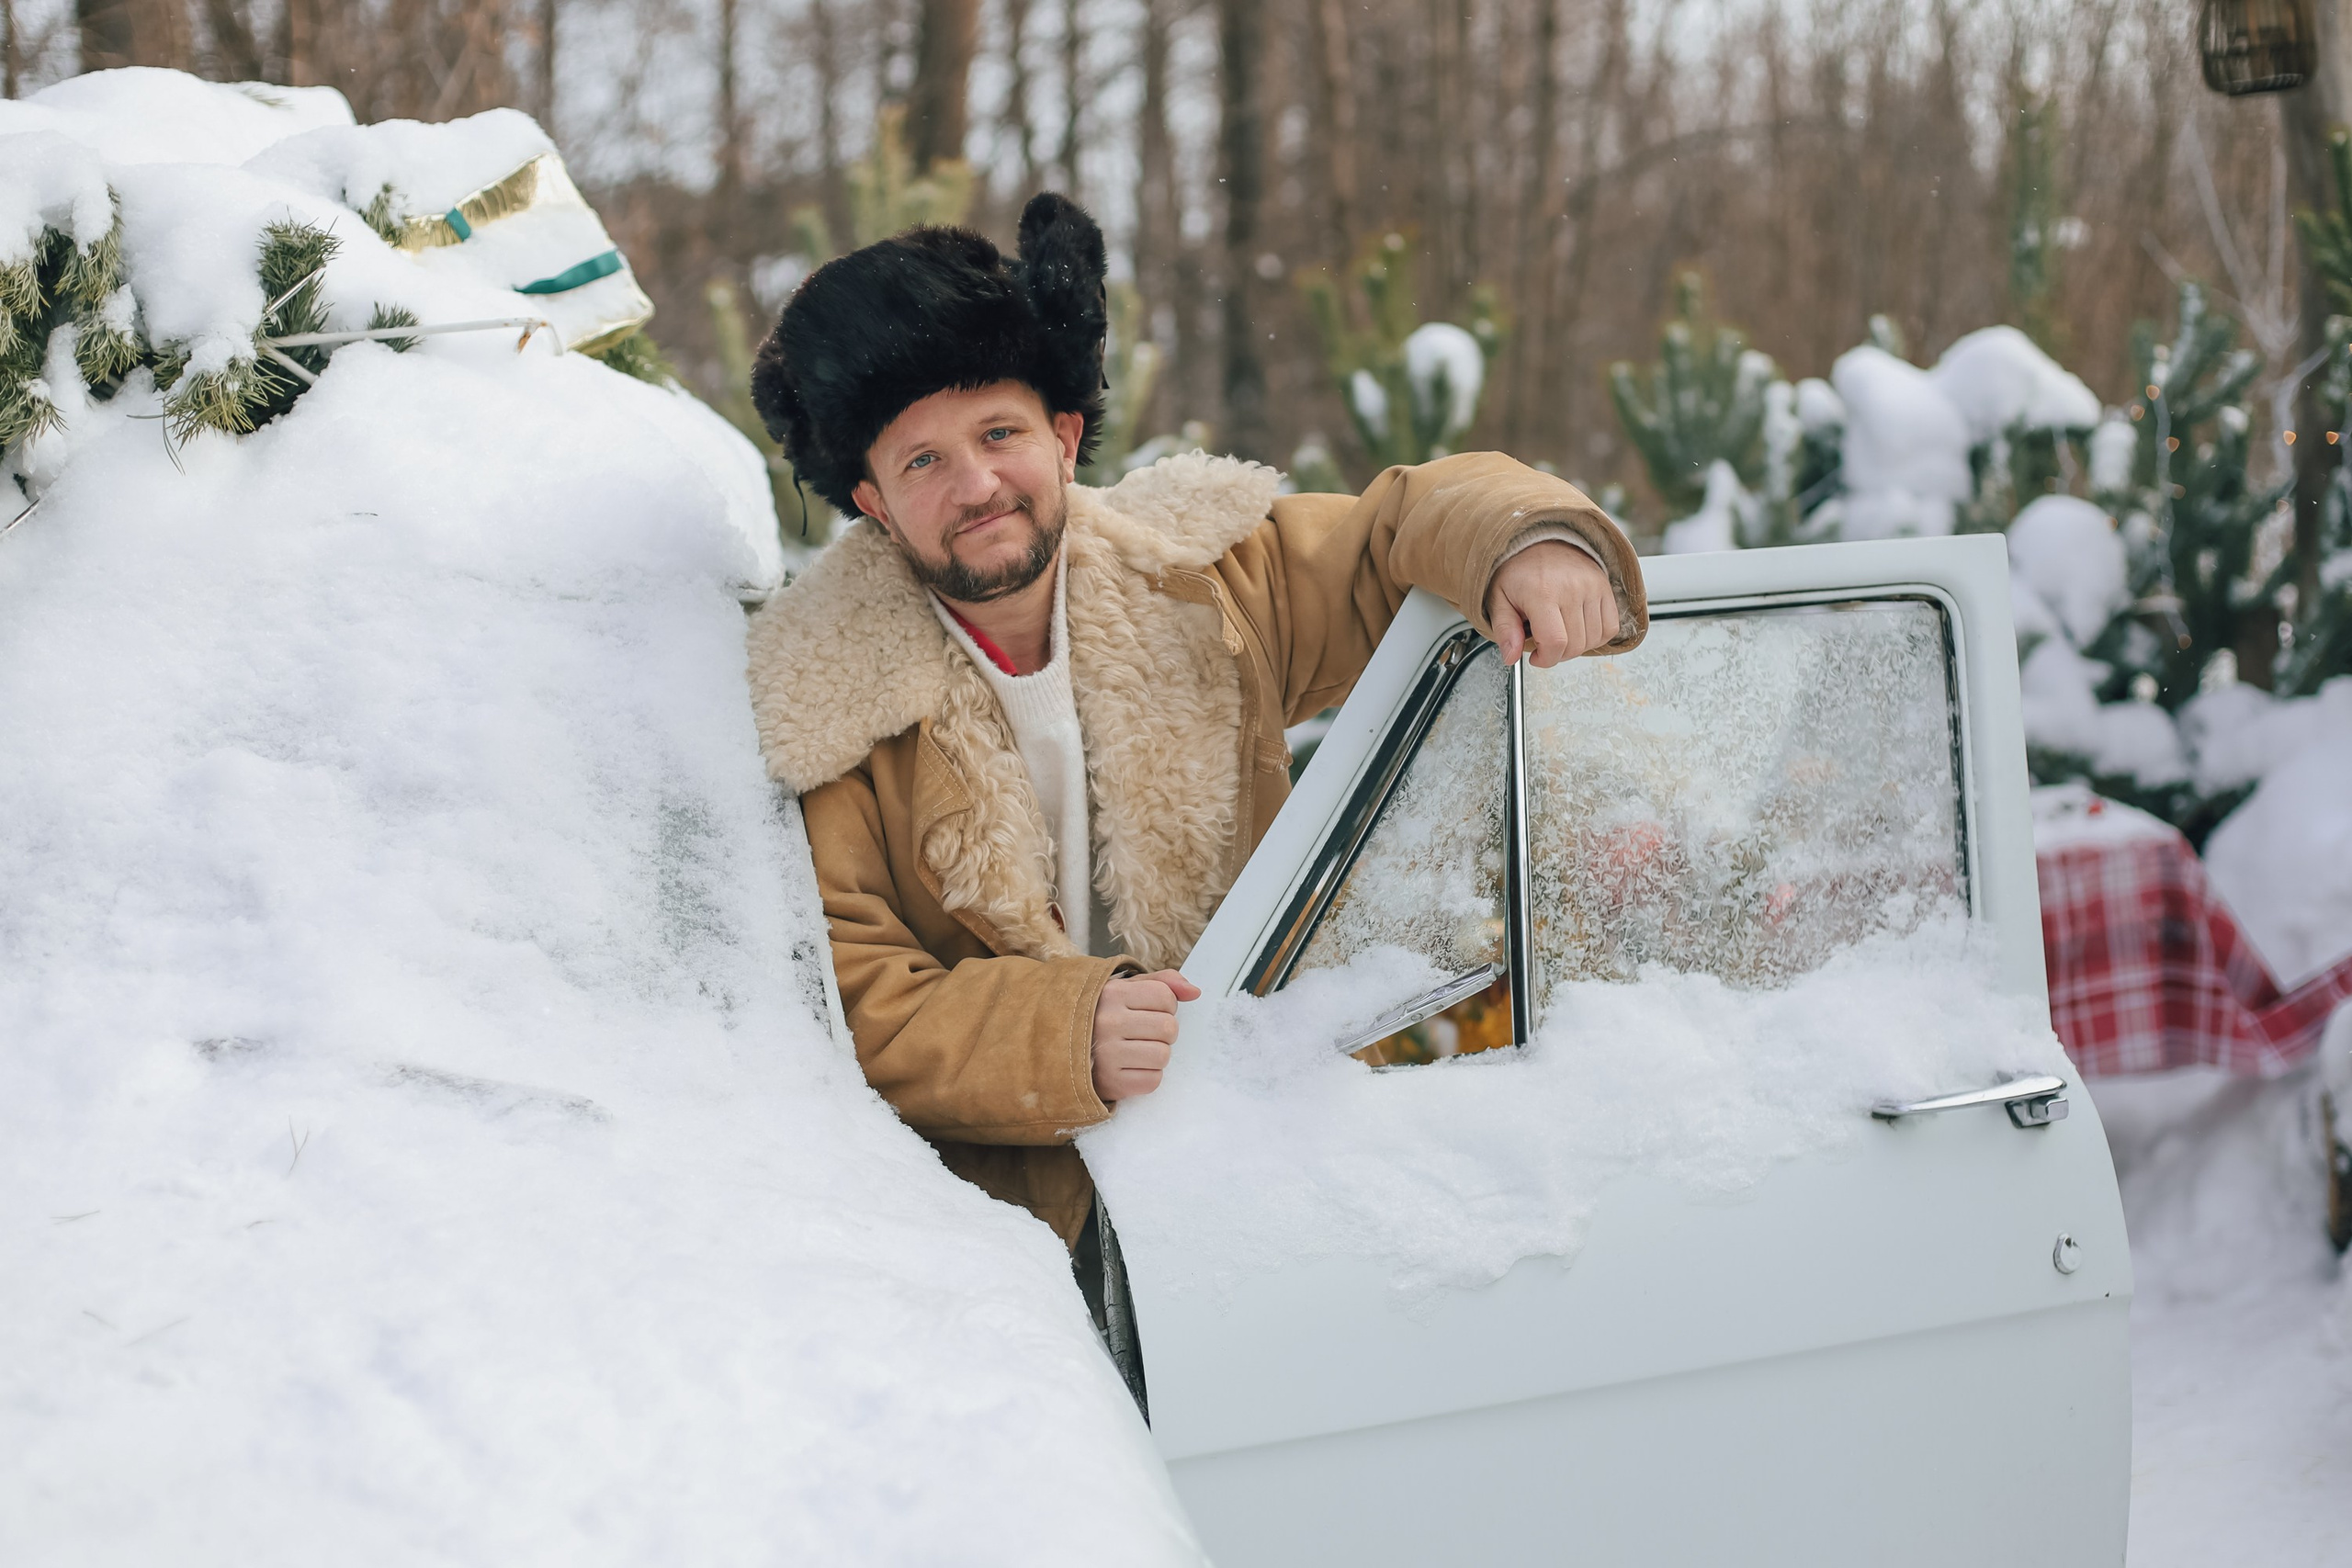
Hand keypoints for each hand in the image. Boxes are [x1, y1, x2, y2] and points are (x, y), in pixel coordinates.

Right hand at [1091, 969, 1200, 1103]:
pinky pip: (1152, 1081)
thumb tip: (1194, 992)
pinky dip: (1147, 1076)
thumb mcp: (1126, 989)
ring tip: (1136, 1050)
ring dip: (1156, 1055)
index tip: (1148, 1010)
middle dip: (1163, 1032)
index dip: (1165, 1005)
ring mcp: (1106, 1054)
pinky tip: (1130, 1068)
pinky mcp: (1109, 1083)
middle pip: (1168, 1028)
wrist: (1061, 1050)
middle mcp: (1107, 1022)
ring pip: (1163, 1055)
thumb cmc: (1101, 1016)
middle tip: (1143, 1033)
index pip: (1165, 997)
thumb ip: (1162, 982)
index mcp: (1112, 993)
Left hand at [1486, 540, 1619, 666]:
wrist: (1538, 540)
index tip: (1536, 658)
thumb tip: (1510, 656)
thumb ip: (1504, 629)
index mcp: (1542, 592)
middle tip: (1543, 643)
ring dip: (1576, 646)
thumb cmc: (1517, 570)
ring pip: (1594, 639)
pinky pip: (1610, 627)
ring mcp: (1592, 586)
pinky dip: (1596, 636)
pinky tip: (1578, 629)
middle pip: (1575, 645)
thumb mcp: (1498, 598)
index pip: (1556, 642)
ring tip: (1559, 632)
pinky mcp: (1604, 586)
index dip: (1546, 659)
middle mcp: (1572, 588)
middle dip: (1557, 654)